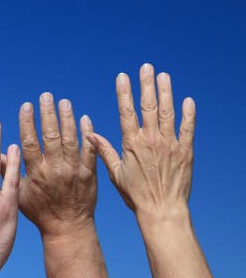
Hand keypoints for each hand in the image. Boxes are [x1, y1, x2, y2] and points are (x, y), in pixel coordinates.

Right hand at [17, 94, 97, 237]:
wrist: (67, 228)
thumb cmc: (39, 212)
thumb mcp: (18, 194)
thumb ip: (6, 172)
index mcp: (36, 173)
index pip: (30, 142)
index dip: (28, 122)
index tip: (26, 106)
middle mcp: (55, 169)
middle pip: (51, 136)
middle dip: (48, 114)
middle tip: (46, 96)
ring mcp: (74, 171)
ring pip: (71, 140)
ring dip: (67, 118)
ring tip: (64, 101)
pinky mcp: (89, 174)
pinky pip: (90, 151)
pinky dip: (88, 134)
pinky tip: (84, 119)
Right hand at [88, 64, 194, 223]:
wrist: (162, 210)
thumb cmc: (136, 195)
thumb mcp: (116, 173)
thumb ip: (104, 151)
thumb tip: (89, 133)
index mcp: (132, 144)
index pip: (127, 112)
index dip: (124, 92)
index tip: (122, 77)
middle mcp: (151, 140)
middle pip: (148, 106)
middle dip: (146, 84)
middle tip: (146, 67)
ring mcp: (170, 144)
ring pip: (167, 112)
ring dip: (166, 92)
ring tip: (164, 76)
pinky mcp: (185, 152)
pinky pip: (188, 128)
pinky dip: (188, 114)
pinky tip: (187, 100)